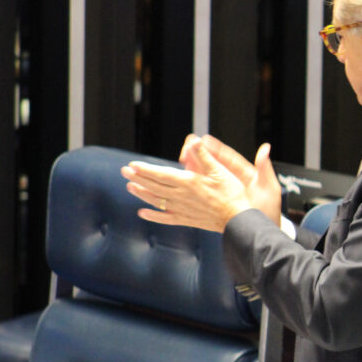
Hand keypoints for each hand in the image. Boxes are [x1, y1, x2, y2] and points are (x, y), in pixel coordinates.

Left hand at [122, 137, 281, 230]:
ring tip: (130, 187)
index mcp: (188, 182)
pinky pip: (165, 218)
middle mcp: (181, 196)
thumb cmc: (231, 194)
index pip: (161, 174)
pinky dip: (153, 215)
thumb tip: (193, 140)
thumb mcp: (220, 171)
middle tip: (124, 172)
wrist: (237, 220)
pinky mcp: (186, 220)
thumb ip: (204, 156)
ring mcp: (182, 210)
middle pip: (155, 186)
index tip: (132, 165)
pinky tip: (143, 213)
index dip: (145, 169)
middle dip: (138, 178)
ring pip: (157, 201)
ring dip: (142, 194)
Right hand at [183, 135, 282, 225]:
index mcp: (245, 174)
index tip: (204, 141)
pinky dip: (193, 186)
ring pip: (206, 176)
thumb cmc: (269, 212)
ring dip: (193, 169)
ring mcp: (224, 191)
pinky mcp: (217, 202)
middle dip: (199, 156)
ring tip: (183, 164)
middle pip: (213, 164)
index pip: (228, 157)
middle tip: (187, 152)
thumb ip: (265, 169)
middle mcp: (233, 180)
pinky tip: (183, 182)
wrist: (262, 232)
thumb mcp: (270, 189)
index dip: (215, 149)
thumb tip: (265, 148)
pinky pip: (203, 191)